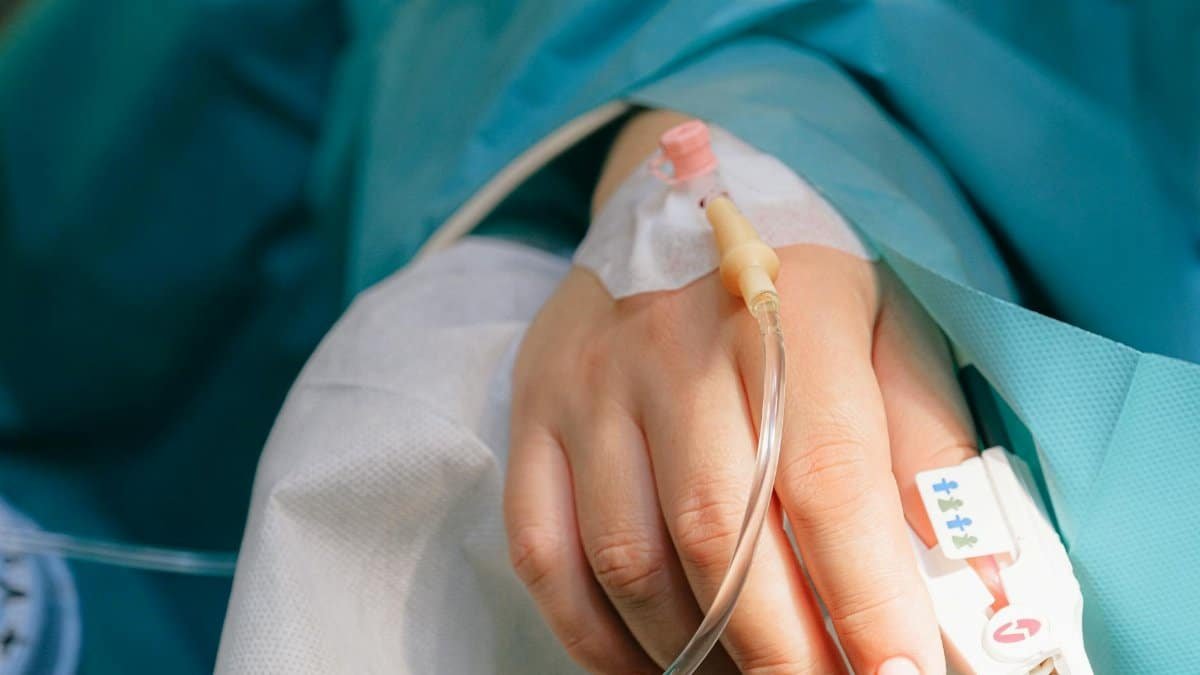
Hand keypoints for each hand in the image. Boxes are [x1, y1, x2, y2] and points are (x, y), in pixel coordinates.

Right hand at [504, 113, 975, 674]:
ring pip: (629, 558)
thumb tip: (983, 585)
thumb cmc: (802, 284)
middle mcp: (672, 346)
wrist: (672, 198)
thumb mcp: (891, 331)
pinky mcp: (533, 414)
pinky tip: (655, 664)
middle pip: (719, 534)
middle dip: (784, 653)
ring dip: (694, 652)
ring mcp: (589, 383)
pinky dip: (595, 636)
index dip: (867, 595)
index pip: (826, 477)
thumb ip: (933, 449)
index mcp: (787, 313)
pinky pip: (544, 553)